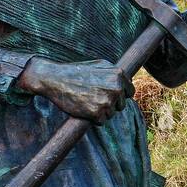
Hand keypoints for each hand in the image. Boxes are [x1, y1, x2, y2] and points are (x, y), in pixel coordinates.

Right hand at [18, 58, 133, 123]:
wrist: (56, 79)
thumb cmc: (77, 71)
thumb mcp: (100, 65)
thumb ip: (116, 73)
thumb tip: (128, 82)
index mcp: (119, 74)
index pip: (130, 92)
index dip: (119, 95)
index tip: (109, 95)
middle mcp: (116, 88)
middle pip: (121, 105)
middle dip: (110, 104)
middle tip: (94, 98)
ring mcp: (107, 101)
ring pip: (111, 114)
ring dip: (101, 112)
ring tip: (87, 101)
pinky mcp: (97, 113)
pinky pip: (101, 122)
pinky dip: (93, 119)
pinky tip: (84, 108)